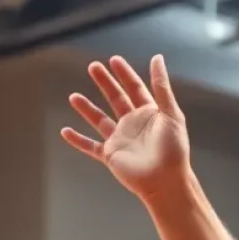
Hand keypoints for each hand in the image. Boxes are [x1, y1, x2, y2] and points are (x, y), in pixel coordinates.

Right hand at [60, 55, 189, 201]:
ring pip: (100, 120)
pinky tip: (65, 132)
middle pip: (116, 99)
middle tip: (93, 66)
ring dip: (87, 109)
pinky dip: (78, 140)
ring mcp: (121, 140)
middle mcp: (134, 125)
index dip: (125, 74)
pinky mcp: (111, 155)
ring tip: (73, 96)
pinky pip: (91, 146)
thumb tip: (157, 58)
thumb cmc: (173, 150)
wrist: (166, 181)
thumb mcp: (171, 114)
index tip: (115, 59)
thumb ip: (162, 87)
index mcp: (150, 115)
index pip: (136, 89)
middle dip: (105, 83)